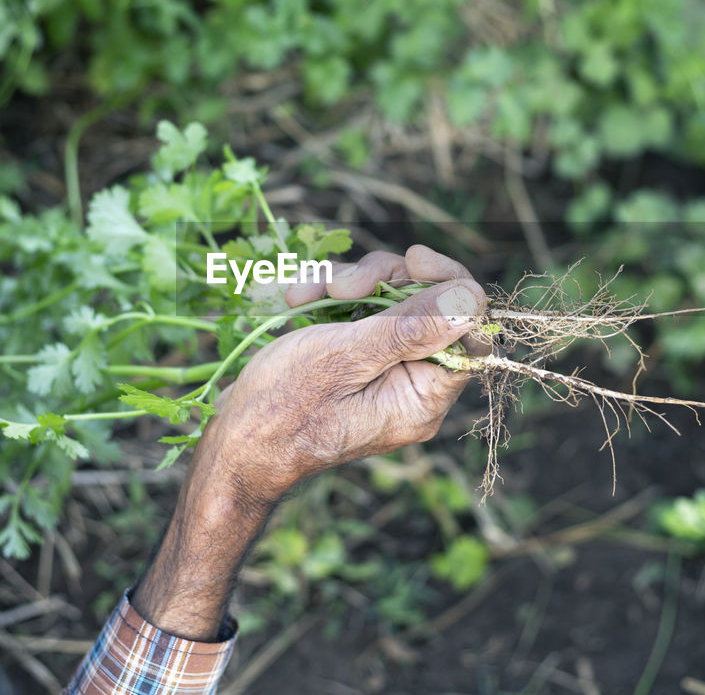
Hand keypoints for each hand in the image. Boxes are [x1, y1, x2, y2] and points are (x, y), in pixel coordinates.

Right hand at [206, 244, 487, 504]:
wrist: (234, 446)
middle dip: (383, 280)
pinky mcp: (356, 359)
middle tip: (339, 284)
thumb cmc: (284, 408)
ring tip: (304, 294)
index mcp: (424, 396)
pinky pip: (360, 313)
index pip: (470, 328)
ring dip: (347, 284)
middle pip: (428, 305)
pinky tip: (297, 300)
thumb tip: (470, 299)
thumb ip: (410, 328)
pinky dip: (329, 298)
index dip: (449, 283)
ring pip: (391, 300)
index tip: (414, 258)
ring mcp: (383, 371)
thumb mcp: (346, 358)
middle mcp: (412, 385)